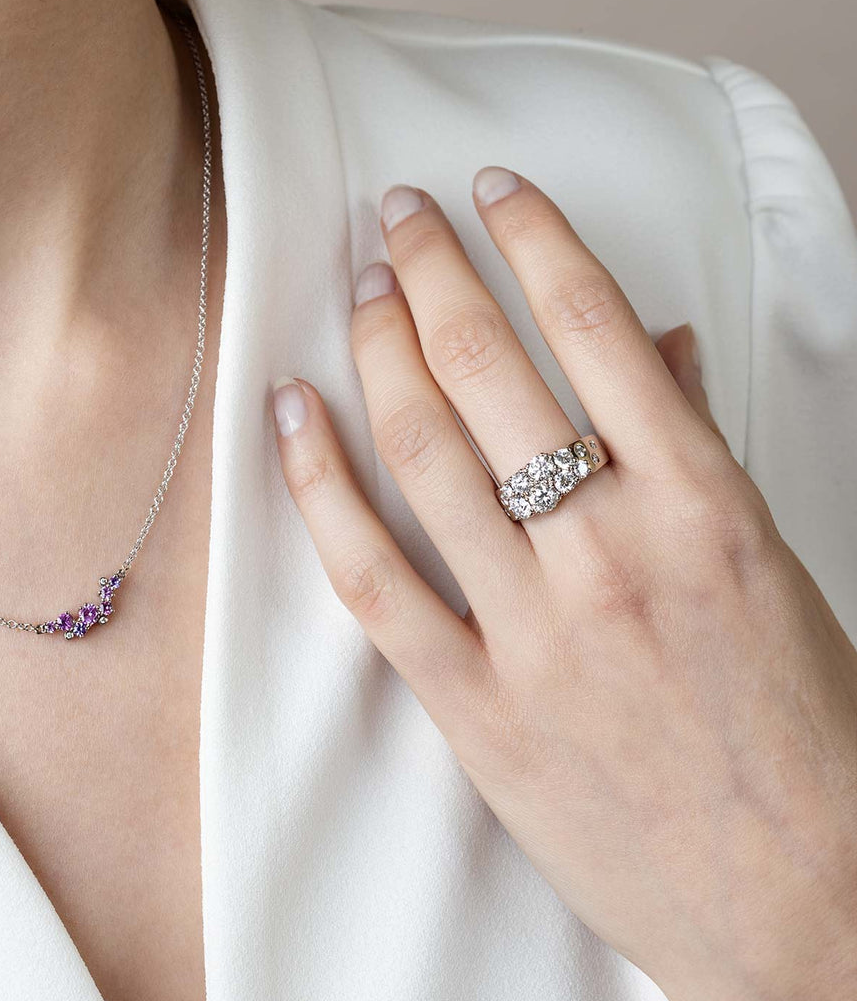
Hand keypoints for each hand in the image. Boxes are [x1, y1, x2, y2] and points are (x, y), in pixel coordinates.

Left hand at [271, 169, 856, 1000]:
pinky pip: (374, 578)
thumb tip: (656, 344)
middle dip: (434, 273)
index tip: (491, 193)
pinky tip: (292, 415)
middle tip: (397, 218)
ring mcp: (536, 632)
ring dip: (380, 352)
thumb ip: (698, 447)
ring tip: (359, 292)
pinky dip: (320, 487)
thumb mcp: (768, 565)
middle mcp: (613, 552)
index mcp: (703, 505)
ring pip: (425, 454)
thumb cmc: (798, 730)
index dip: (532, 240)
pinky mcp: (476, 709)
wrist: (801, 899)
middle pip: (492, 370)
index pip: (597, 328)